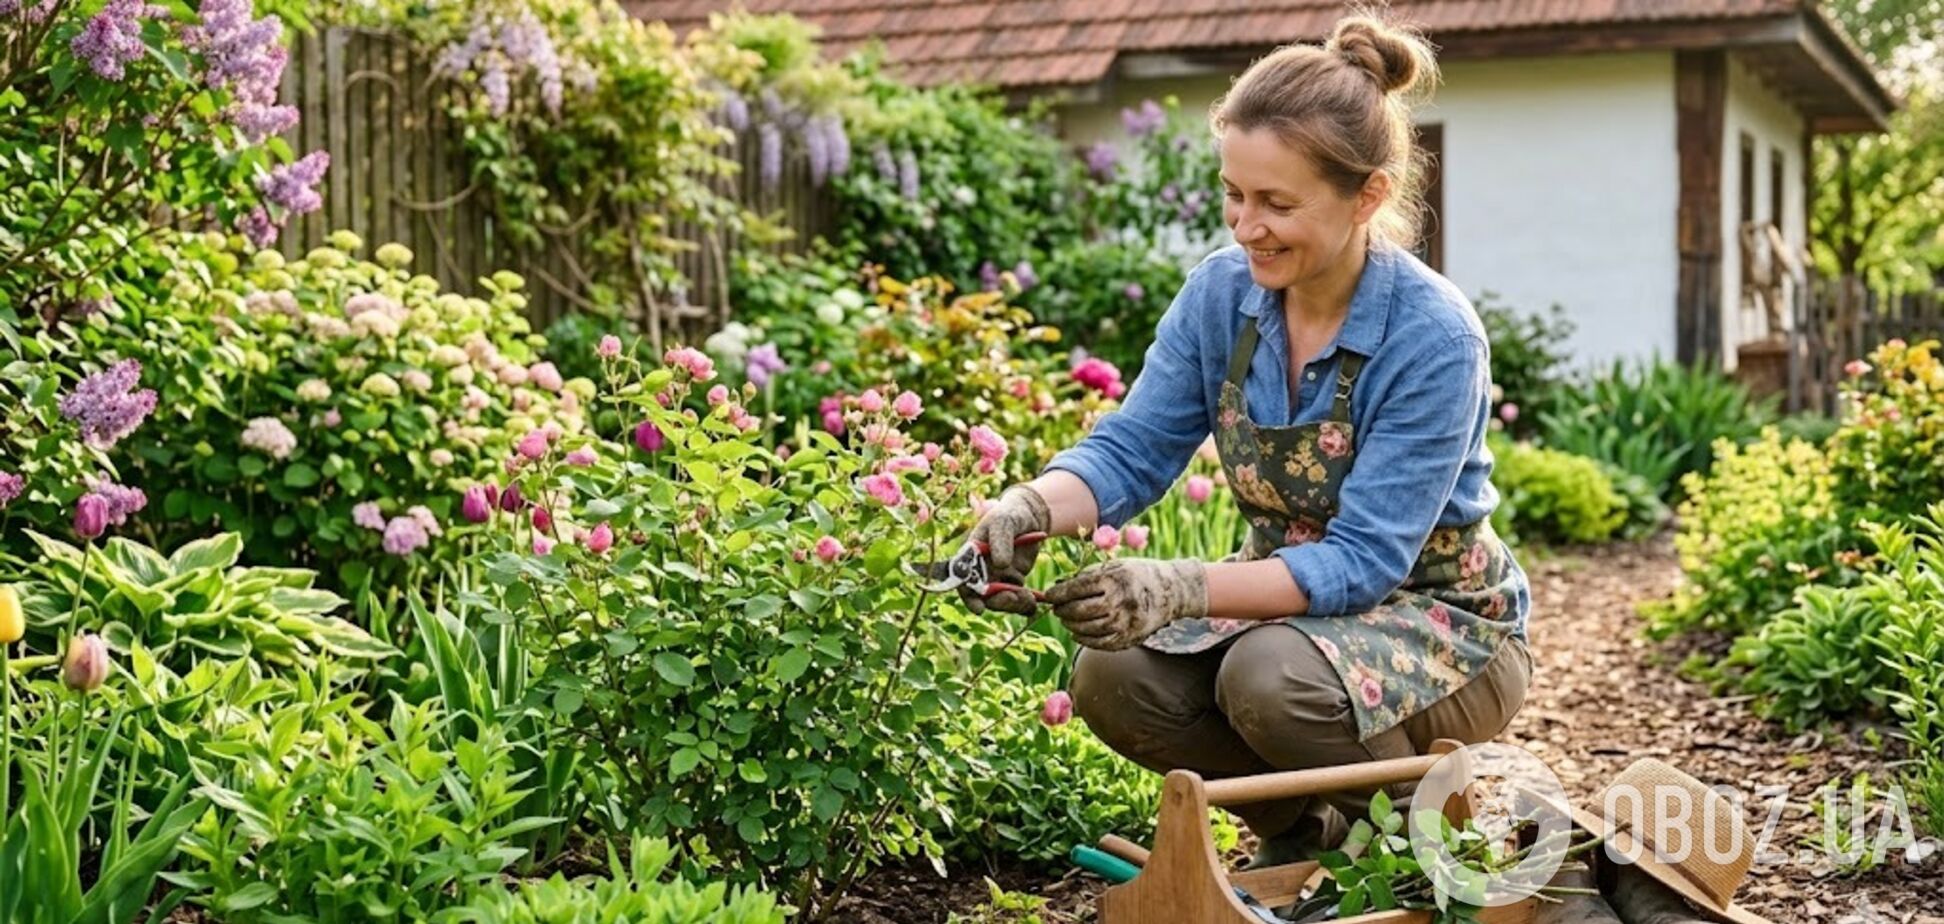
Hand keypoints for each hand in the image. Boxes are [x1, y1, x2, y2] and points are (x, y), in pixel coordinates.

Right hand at [962, 485, 1050, 614]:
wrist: (1029, 517)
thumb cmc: (1010, 515)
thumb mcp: (1003, 522)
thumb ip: (1000, 540)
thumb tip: (1000, 564)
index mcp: (971, 556)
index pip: (963, 579)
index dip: (968, 596)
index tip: (979, 608)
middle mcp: (981, 570)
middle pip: (982, 595)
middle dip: (998, 601)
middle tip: (1015, 598)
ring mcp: (997, 577)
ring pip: (1000, 600)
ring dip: (1013, 604)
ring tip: (1030, 599)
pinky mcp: (1013, 581)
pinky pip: (1016, 598)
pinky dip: (1025, 603)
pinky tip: (1036, 601)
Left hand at [1046, 558, 1207, 649]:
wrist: (1170, 592)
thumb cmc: (1136, 575)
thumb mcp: (1114, 566)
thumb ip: (1086, 576)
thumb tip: (1057, 587)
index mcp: (1116, 578)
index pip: (1079, 588)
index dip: (1059, 593)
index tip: (1049, 595)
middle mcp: (1122, 601)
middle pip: (1081, 610)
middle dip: (1063, 610)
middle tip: (1057, 608)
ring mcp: (1127, 622)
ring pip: (1088, 629)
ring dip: (1071, 625)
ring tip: (1066, 619)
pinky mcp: (1130, 638)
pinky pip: (1100, 643)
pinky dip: (1084, 639)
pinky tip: (1078, 632)